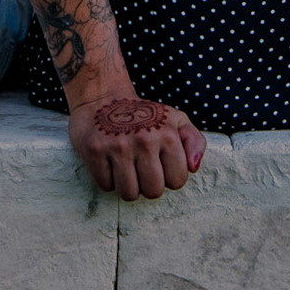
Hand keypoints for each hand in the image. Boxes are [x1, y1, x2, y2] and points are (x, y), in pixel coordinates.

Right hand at [68, 94, 206, 200]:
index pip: (177, 181)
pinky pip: (105, 186)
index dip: (168, 177)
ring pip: (128, 194)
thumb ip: (194, 141)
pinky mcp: (94, 150)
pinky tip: (108, 161)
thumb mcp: (175, 119)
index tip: (159, 164)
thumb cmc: (143, 113)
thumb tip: (193, 167)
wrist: (102, 96)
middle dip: (147, 185)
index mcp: (167, 134)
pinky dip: (107, 179)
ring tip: (125, 167)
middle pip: (153, 191)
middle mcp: (144, 140)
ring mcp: (117, 146)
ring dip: (127, 185)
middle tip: (140, 167)